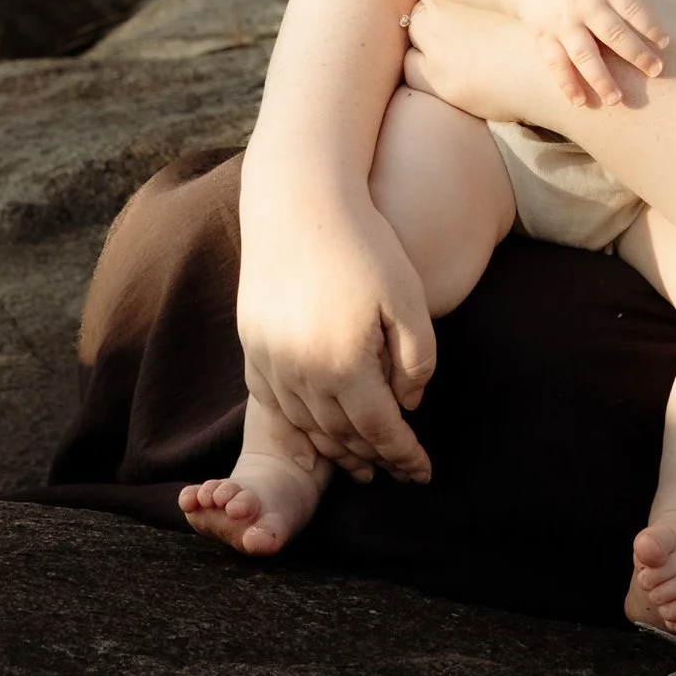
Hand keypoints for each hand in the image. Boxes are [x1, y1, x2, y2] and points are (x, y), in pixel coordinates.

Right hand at [235, 189, 437, 487]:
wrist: (299, 203)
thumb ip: (416, 359)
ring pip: (304, 424)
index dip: (405, 456)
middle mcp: (302, 372)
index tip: (423, 472)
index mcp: (346, 364)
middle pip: (340, 436)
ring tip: (359, 457)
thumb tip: (407, 404)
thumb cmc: (364, 245)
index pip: (380, 431)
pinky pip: (272, 402)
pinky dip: (296, 422)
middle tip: (395, 470)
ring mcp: (270, 360)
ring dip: (333, 446)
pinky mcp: (251, 345)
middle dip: (371, 458)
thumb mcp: (408, 298)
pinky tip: (313, 427)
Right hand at [511, 0, 664, 108]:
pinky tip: (579, 102)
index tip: (665, 43)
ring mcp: (563, 23)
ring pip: (584, 54)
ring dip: (600, 77)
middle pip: (613, 33)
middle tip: (655, 72)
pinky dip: (566, 83)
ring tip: (616, 99)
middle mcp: (584, 5)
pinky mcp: (544, 37)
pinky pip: (556, 63)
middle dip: (635, 54)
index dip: (650, 26)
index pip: (632, 8)